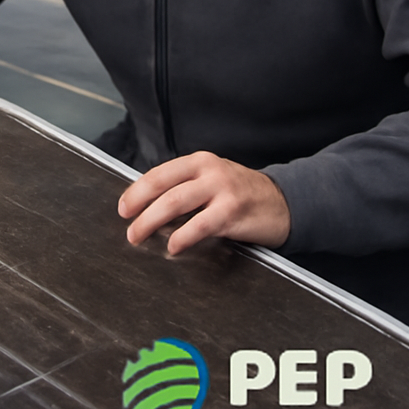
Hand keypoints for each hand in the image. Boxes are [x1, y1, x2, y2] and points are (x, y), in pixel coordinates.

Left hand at [117, 150, 290, 253]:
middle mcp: (209, 171)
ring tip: (139, 235)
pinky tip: (173, 246)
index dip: (136, 191)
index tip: (123, 208)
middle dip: (139, 207)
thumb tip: (148, 207)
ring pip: (176, 203)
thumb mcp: (212, 180)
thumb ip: (185, 187)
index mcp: (199, 162)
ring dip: (152, 222)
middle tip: (128, 226)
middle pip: (163, 187)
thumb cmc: (241, 194)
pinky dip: (183, 236)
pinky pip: (201, 224)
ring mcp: (222, 190)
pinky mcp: (233, 211)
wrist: (285, 202)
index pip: (159, 174)